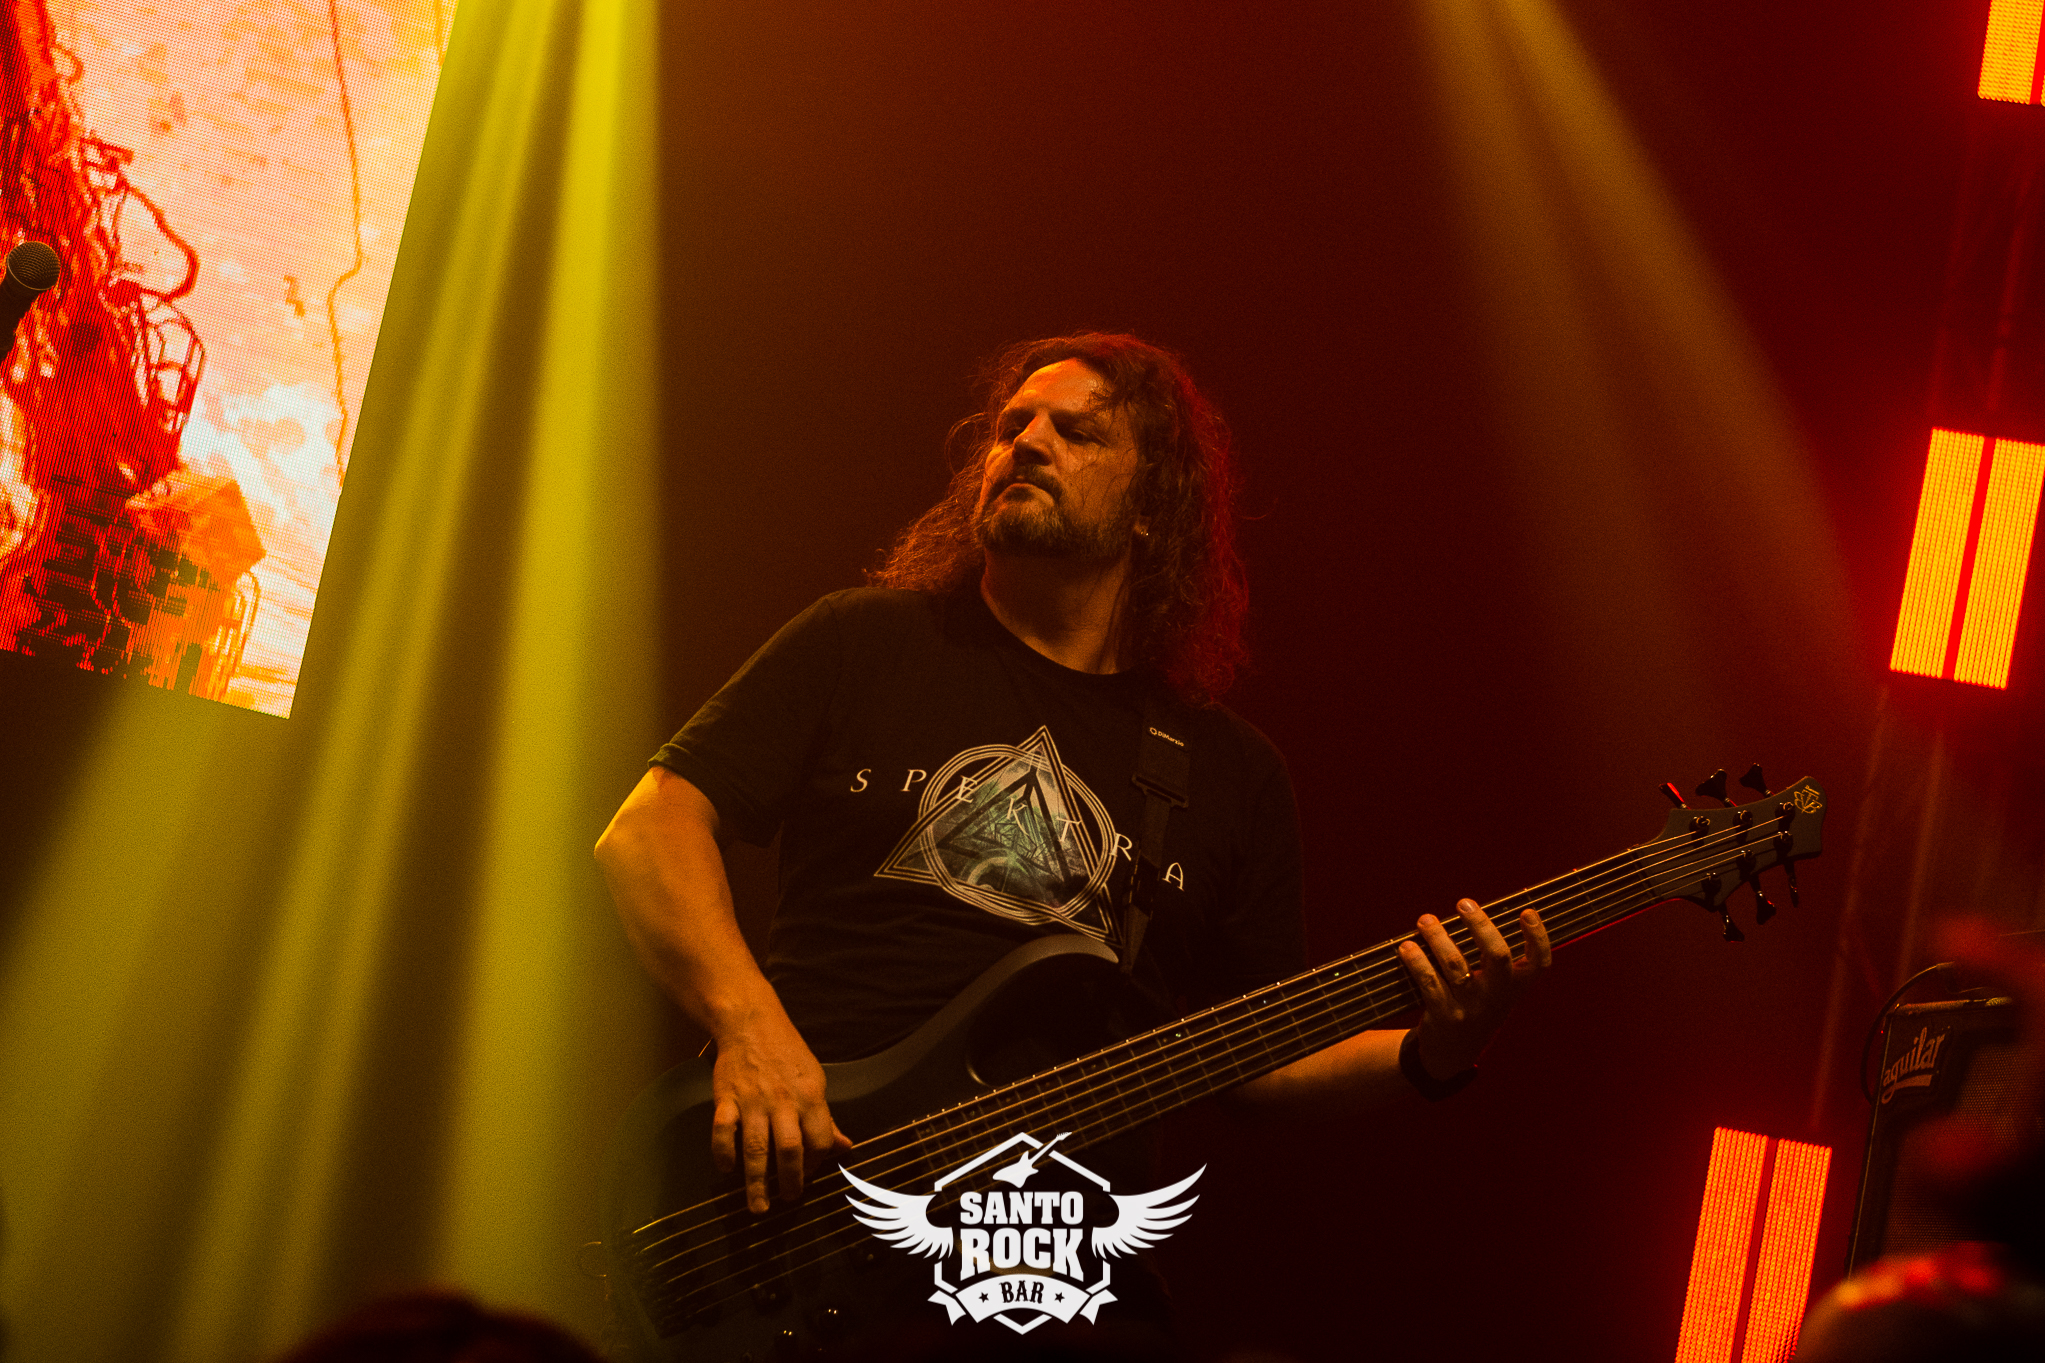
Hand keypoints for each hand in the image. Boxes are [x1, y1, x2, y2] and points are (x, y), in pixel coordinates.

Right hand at [710, 1008, 851, 1212]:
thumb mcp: (815, 1080)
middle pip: (790, 1150)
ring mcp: (753, 1100)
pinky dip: (723, 1154)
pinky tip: (727, 1169)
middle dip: (790, 1181)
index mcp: (810, 1096)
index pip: (820, 1139)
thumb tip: (844, 1147)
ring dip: (757, 1182)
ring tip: (758, 1206)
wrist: (751, 1023)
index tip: (809, 1174)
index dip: (817, 1163)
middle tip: (787, 1200)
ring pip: (756, 1148)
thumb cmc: (786, 1053)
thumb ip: (826, 1118)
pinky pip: (723, 1132)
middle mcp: (783, 1100)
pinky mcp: (726, 1097)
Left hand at [1397, 899, 1549, 1080]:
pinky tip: (1407, 947)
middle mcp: (1497, 997)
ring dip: (1438, 937)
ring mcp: (1471, 1007)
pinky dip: (1416, 960)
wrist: (1453, 1052)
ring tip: (1425, 920)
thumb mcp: (1494, 989)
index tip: (1527, 912)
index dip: (1538, 937)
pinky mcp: (1444, 1015)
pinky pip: (1429, 981)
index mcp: (1515, 988)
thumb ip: (1492, 959)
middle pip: (1497, 955)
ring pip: (1455, 963)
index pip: (1540, 963)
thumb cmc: (1475, 1005)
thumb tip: (1474, 911)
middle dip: (1480, 924)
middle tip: (1464, 903)